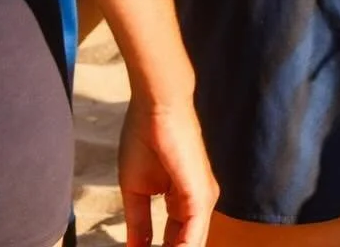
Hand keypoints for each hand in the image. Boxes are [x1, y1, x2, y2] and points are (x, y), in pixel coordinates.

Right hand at [118, 97, 217, 246]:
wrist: (157, 107)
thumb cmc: (145, 139)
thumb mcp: (136, 190)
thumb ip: (139, 222)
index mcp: (184, 201)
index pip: (176, 241)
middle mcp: (199, 203)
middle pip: (187, 244)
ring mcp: (203, 200)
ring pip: (193, 244)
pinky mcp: (201, 196)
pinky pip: (193, 239)